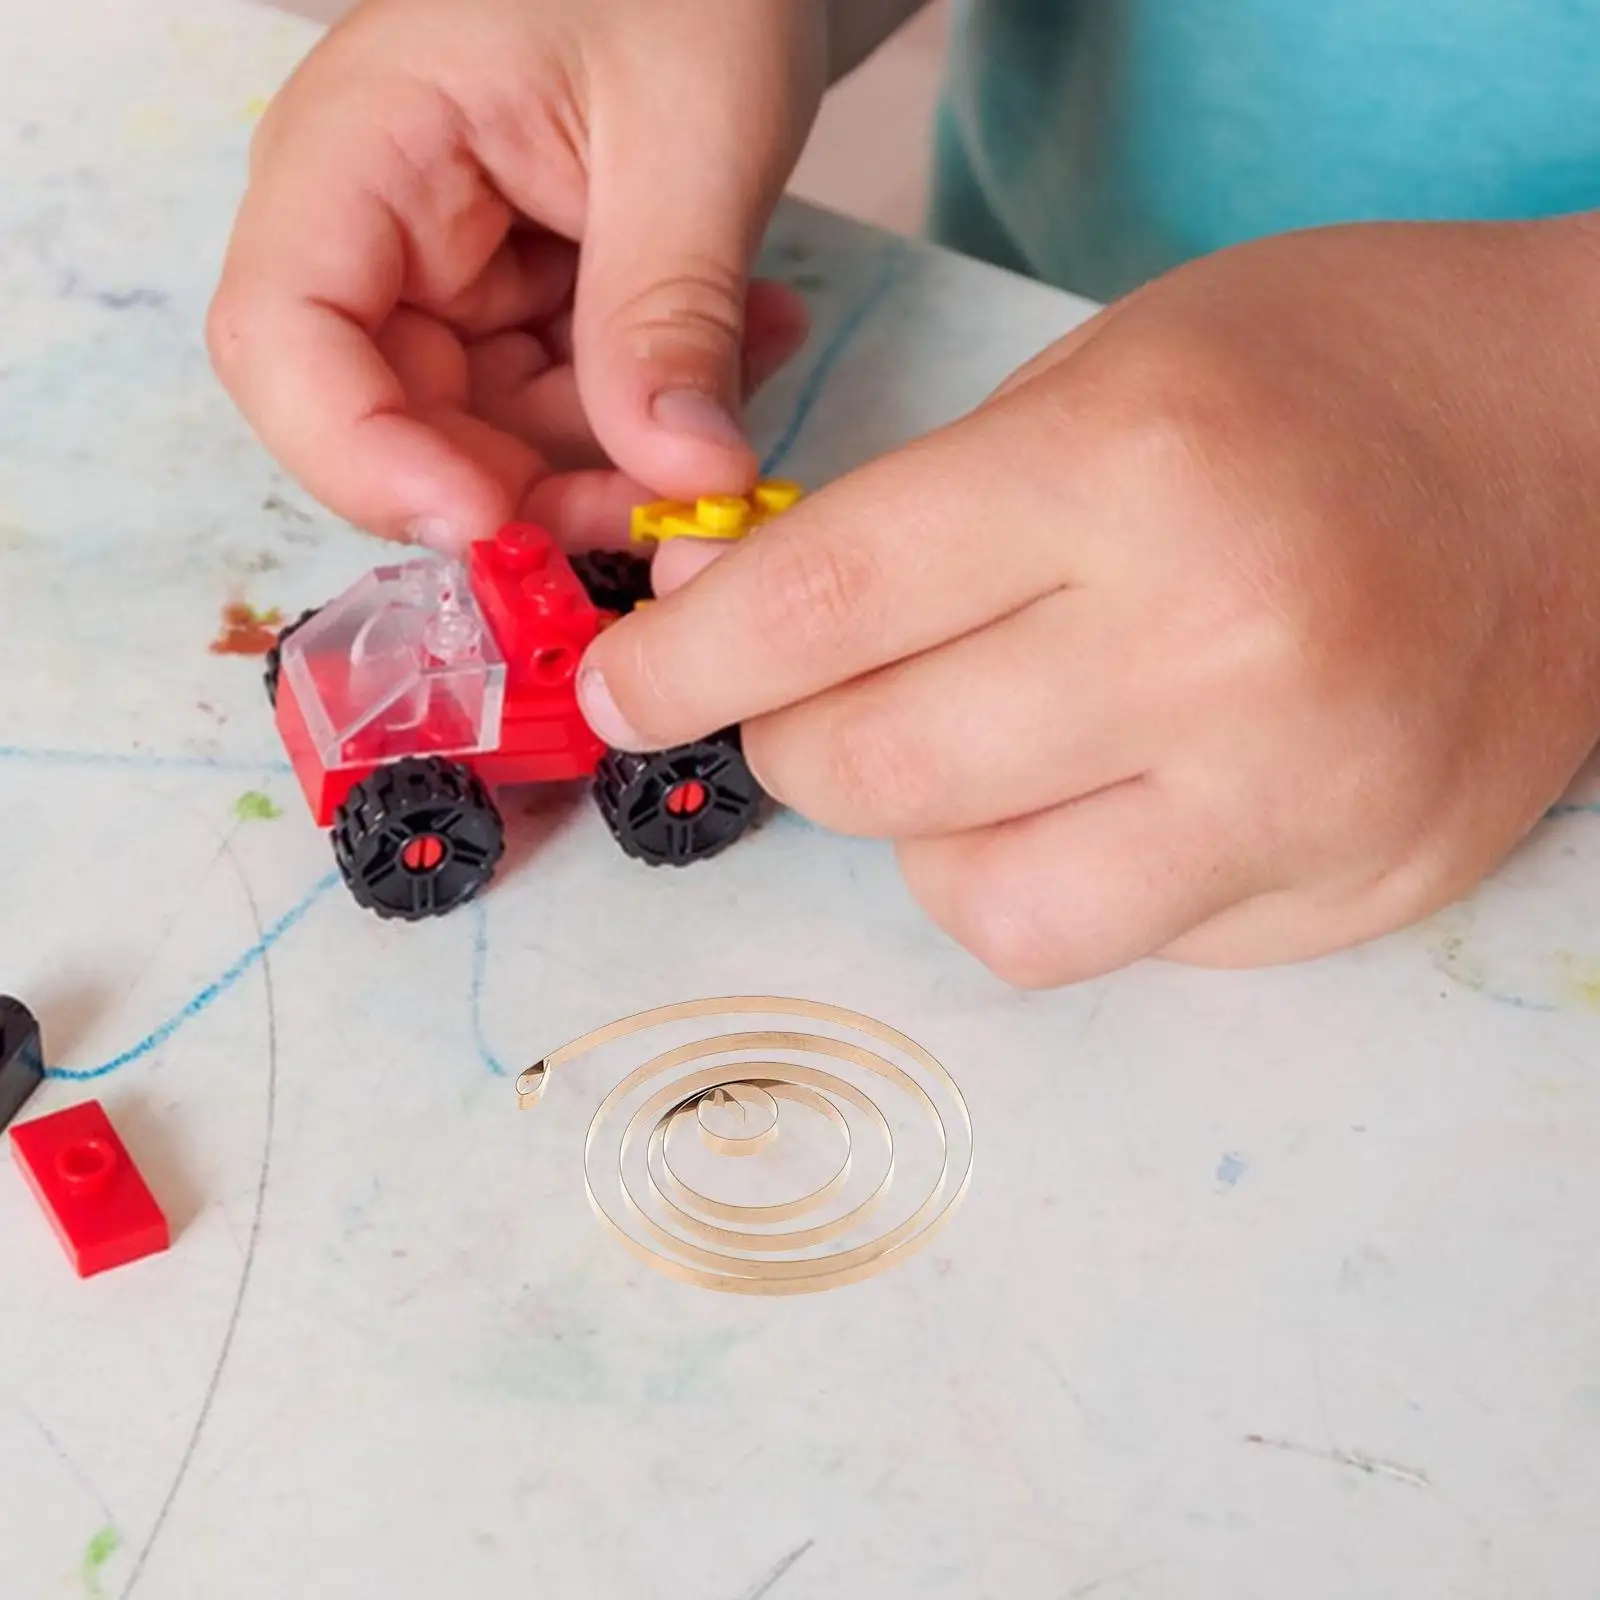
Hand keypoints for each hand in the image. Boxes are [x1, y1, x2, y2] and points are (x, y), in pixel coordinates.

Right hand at [207, 0, 823, 551]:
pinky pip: (569, 405)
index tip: (498, 524)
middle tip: (682, 496)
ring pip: (501, 439)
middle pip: (399, 424)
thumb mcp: (691, 137)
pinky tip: (758, 328)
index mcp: (357, 153)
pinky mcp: (518, 304)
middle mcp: (376, 231)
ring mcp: (448, 276)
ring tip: (762, 349)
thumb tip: (685, 482)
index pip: (284, 342)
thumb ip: (669, 314)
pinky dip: (659, 400)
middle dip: (541, 486)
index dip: (369, 463)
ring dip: (632, 444)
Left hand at [579, 219, 1599, 983]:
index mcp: (1129, 470)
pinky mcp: (1348, 892)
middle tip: (806, 694)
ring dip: (913, 830)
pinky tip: (1081, 800)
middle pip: (870, 769)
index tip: (626, 690)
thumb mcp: (1102, 373)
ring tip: (964, 749)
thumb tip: (741, 640)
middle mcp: (1214, 648)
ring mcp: (1295, 797)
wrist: (1584, 447)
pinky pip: (1099, 942)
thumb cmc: (1323, 377)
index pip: (821, 606)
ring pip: (974, 901)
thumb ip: (919, 520)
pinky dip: (1037, 880)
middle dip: (790, 736)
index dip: (683, 663)